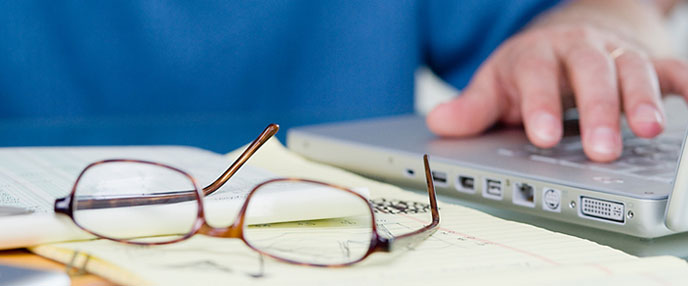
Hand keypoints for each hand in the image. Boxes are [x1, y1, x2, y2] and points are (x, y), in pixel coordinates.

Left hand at [426, 4, 687, 161]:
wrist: (568, 35)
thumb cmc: (529, 68)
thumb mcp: (495, 84)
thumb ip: (472, 107)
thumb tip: (438, 123)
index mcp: (535, 55)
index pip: (536, 76)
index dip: (539, 104)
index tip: (542, 137)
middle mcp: (577, 50)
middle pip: (589, 73)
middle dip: (596, 110)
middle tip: (600, 151)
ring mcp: (613, 53)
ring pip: (631, 70)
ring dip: (641, 99)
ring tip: (648, 130)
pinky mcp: (645, 61)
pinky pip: (669, 70)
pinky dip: (683, 84)